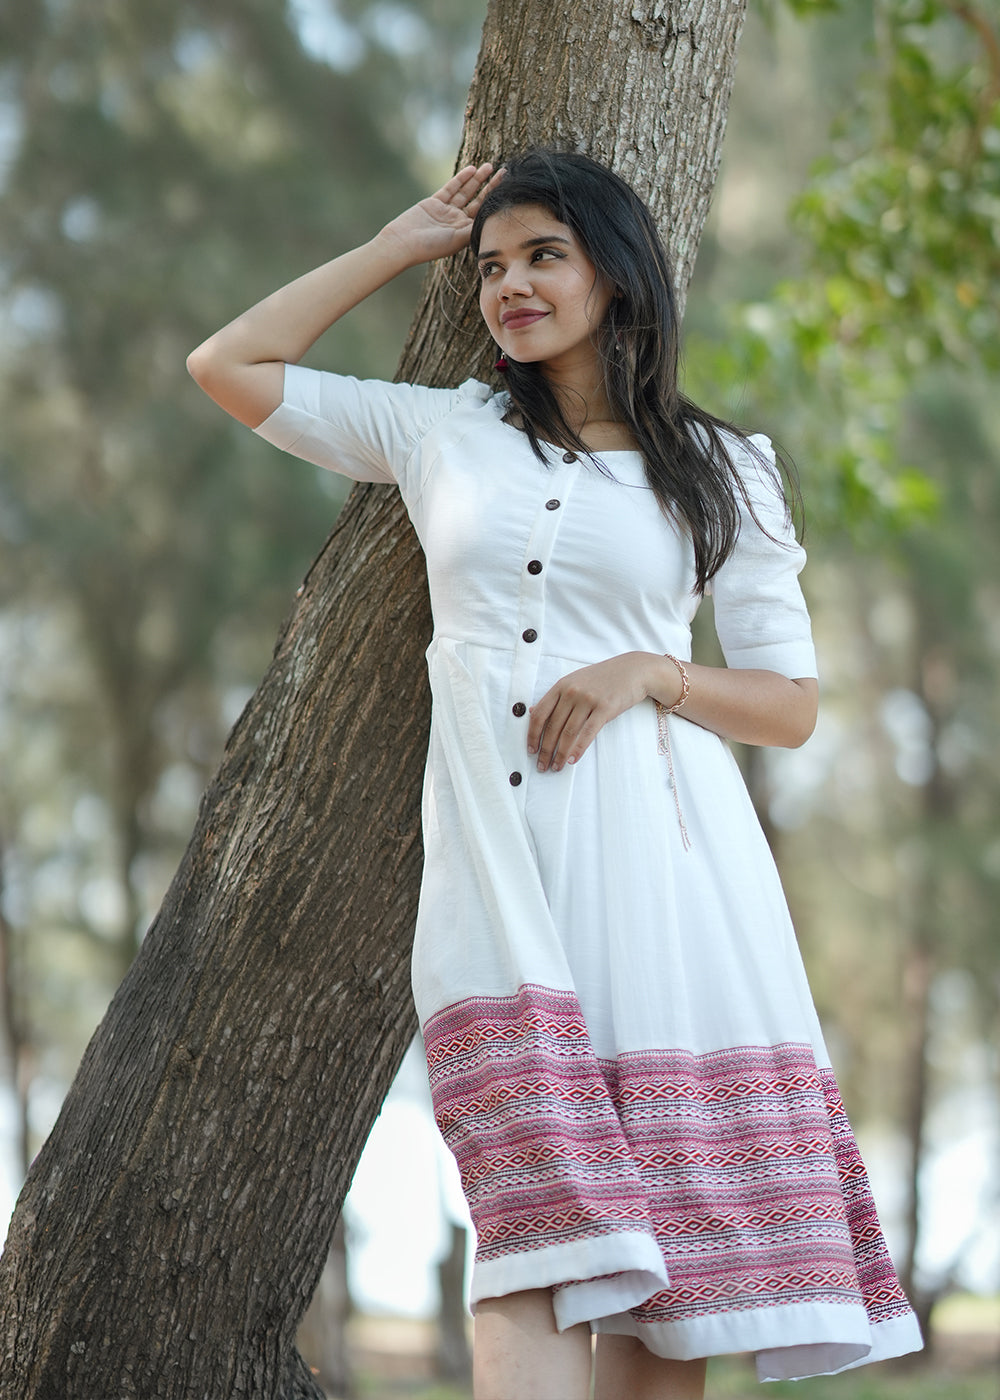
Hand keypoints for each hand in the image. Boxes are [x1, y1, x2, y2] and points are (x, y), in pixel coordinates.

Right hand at [378, 163, 503, 265]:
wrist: (403, 242)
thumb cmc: (430, 246)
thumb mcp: (457, 239)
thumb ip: (473, 228)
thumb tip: (491, 220)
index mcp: (465, 233)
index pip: (484, 214)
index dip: (495, 201)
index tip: (508, 189)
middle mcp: (458, 222)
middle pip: (478, 201)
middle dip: (490, 187)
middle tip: (504, 173)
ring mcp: (446, 211)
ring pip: (466, 192)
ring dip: (477, 179)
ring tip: (490, 166)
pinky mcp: (435, 202)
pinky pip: (451, 188)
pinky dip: (461, 179)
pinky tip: (472, 169)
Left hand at [528, 652, 669, 771]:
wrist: (632, 670)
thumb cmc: (602, 678)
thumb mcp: (575, 681)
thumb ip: (555, 697)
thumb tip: (532, 712)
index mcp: (561, 686)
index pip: (540, 714)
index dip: (532, 735)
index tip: (531, 750)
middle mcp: (572, 692)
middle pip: (553, 727)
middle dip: (545, 750)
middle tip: (542, 765)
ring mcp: (588, 700)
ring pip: (568, 733)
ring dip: (560, 754)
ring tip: (556, 767)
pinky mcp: (605, 708)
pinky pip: (588, 733)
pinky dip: (578, 749)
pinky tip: (572, 760)